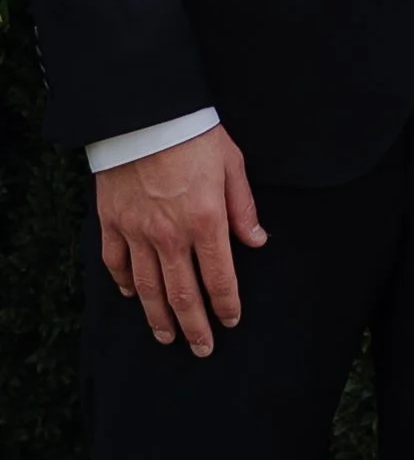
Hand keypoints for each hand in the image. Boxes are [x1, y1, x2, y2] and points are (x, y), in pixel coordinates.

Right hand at [97, 126, 266, 357]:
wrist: (141, 110)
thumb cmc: (192, 134)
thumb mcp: (231, 165)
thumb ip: (243, 208)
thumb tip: (257, 241)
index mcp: (205, 222)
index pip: (219, 278)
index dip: (226, 305)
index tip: (230, 321)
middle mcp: (170, 234)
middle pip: (182, 293)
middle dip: (194, 326)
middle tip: (201, 349)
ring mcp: (136, 230)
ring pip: (147, 286)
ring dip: (158, 315)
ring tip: (167, 336)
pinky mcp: (111, 220)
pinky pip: (115, 260)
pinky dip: (123, 281)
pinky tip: (131, 295)